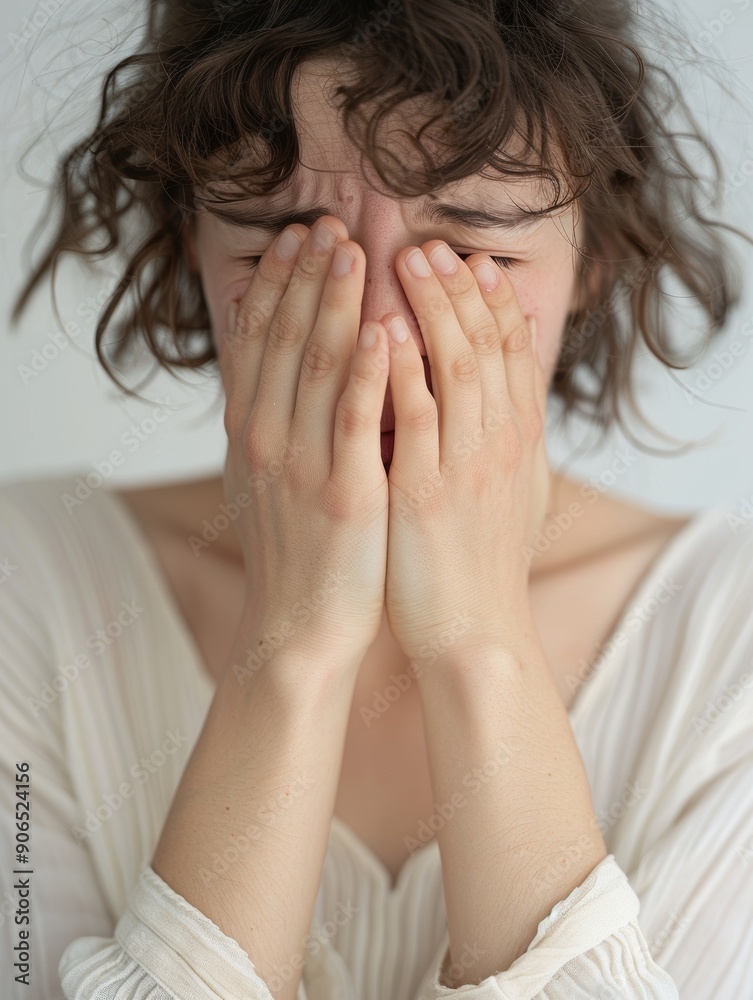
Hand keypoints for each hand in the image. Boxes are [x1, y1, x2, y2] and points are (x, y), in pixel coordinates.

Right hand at [220, 217, 390, 673]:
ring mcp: (303, 466)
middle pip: (285, 340)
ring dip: (335, 305)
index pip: (257, 341)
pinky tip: (382, 330)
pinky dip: (368, 373)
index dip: (276, 284)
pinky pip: (356, 423)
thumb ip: (269, 421)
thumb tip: (275, 366)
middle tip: (327, 224)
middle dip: (306, 277)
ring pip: (317, 369)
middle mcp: (267, 440)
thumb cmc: (291, 552)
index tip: (296, 238)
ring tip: (353, 253)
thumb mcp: (262, 480)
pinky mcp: (345, 495)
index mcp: (248, 433)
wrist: (297, 626)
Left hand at [381, 242, 550, 664]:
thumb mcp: (508, 495)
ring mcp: (465, 465)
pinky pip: (415, 418)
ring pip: (456, 367)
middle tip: (432, 245)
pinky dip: (402, 371)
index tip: (469, 263)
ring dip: (432, 311)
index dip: (490, 304)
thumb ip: (501, 442)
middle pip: (485, 346)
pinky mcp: (428, 492)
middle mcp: (499, 445)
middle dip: (458, 291)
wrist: (472, 632)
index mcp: (516, 442)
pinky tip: (381, 332)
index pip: (510, 354)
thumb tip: (493, 400)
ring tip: (407, 262)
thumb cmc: (478, 564)